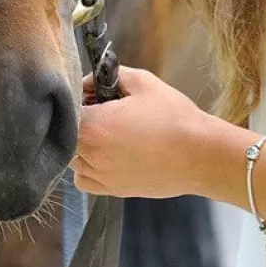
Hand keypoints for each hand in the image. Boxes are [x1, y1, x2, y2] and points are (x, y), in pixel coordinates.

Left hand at [72, 65, 214, 197]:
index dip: (77, 97)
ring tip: (107, 132)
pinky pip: (83, 179)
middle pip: (66, 134)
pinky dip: (87, 167)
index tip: (93, 92)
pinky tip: (106, 155)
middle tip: (102, 109)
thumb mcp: (144, 83)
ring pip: (72, 158)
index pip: (66, 109)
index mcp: (95, 126)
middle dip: (79, 119)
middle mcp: (92, 154)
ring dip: (82, 143)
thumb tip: (92, 80)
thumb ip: (112, 76)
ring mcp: (101, 175)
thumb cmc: (174, 117)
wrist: (200, 155)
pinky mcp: (112, 190)